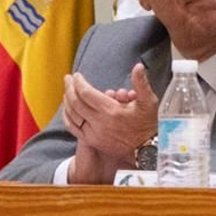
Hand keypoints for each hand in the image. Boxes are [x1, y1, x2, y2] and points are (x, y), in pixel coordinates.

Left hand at [63, 64, 158, 183]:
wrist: (147, 148)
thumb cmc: (149, 123)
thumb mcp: (148, 101)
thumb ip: (141, 83)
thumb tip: (138, 66)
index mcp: (111, 111)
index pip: (86, 93)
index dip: (79, 82)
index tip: (77, 75)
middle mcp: (99, 123)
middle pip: (75, 102)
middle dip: (69, 88)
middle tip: (68, 79)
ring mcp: (94, 133)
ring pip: (72, 115)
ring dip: (67, 101)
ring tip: (67, 91)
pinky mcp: (92, 141)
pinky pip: (73, 128)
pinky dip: (67, 117)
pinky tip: (67, 109)